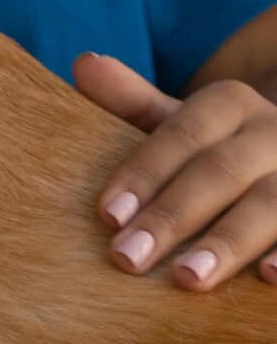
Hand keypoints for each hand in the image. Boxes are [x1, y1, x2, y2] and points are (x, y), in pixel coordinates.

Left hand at [75, 54, 276, 288]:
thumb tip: (85, 64)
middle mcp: (272, 132)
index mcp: (231, 105)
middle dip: (172, 216)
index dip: (145, 173)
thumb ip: (134, 103)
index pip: (182, 134)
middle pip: (221, 172)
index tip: (108, 215)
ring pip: (271, 203)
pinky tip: (267, 279)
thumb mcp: (180, 126)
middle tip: (127, 258)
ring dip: (229, 241)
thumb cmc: (217, 154)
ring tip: (188, 279)